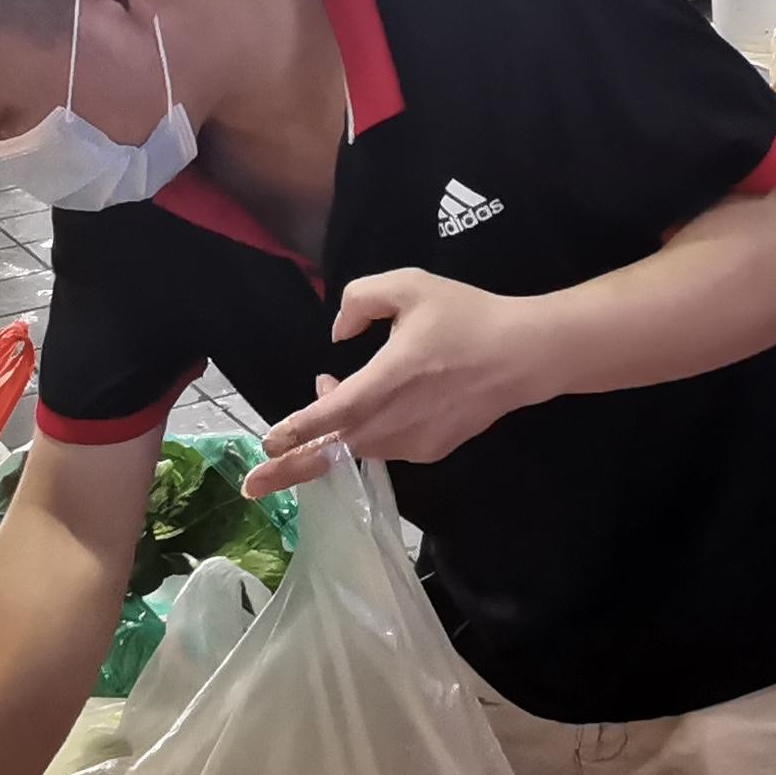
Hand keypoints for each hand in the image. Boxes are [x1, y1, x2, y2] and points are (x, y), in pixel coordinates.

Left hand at [259, 267, 549, 487]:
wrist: (524, 356)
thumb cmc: (466, 317)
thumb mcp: (410, 286)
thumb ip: (360, 300)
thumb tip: (337, 335)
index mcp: (389, 379)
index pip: (332, 413)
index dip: (296, 430)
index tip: (266, 444)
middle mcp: (397, 420)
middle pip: (334, 450)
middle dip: (289, 468)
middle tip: (251, 489)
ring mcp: (415, 442)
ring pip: (359, 445)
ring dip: (335, 429)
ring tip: (331, 391)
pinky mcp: (431, 450)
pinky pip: (385, 446)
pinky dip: (366, 431)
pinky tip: (374, 402)